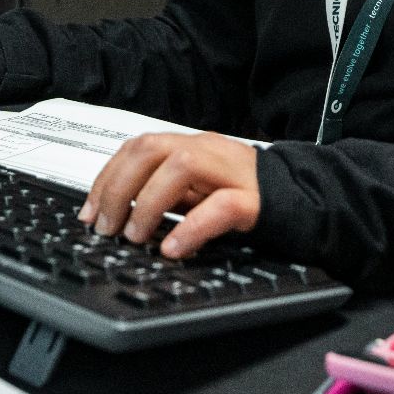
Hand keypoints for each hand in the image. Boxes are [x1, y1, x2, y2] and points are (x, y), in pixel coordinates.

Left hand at [77, 132, 259, 259]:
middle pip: (151, 149)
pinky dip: (191, 228)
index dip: (106, 179)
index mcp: (191, 146)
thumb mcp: (198, 191)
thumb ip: (164, 194)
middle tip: (107, 227)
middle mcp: (208, 150)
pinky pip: (221, 207)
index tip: (88, 212)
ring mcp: (232, 172)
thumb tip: (115, 215)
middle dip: (118, 188)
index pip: (137, 148)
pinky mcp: (255, 200)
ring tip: (136, 237)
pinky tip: (173, 248)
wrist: (306, 200)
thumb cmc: (246, 196)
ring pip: (181, 167)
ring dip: (148, 203)